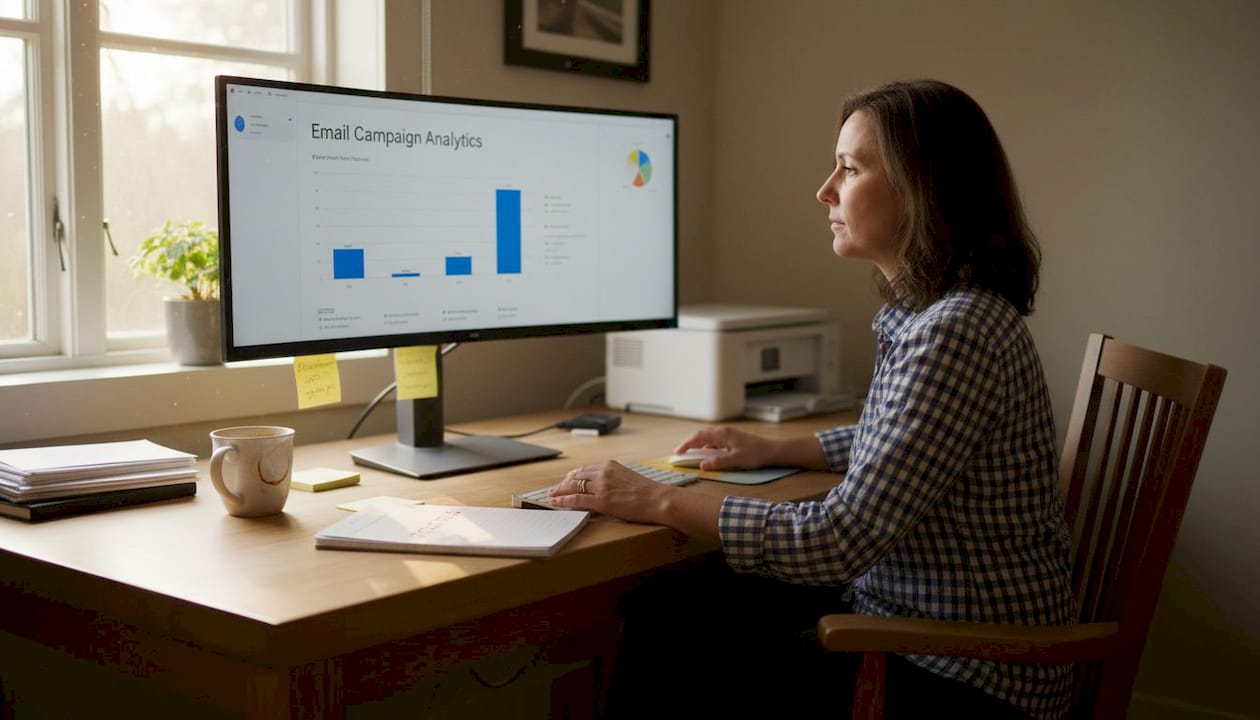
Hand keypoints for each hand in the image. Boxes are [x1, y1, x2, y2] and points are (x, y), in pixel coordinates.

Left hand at [548, 461, 673, 524]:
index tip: (567, 480)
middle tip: (555, 489)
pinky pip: (576, 500)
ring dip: (560, 491)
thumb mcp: (628, 477)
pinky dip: (563, 501)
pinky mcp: (601, 500)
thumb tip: (603, 485)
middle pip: (576, 477)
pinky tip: (556, 502)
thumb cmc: (647, 491)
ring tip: (551, 496)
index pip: (585, 469)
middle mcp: (603, 473)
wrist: (657, 499)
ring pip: (573, 487)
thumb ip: (613, 477)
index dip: (573, 476)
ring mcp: (601, 486)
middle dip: (564, 484)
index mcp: (610, 465)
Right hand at [672, 427, 776, 470]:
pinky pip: (715, 442)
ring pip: (708, 439)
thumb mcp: (736, 460)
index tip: (677, 452)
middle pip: (701, 435)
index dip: (686, 444)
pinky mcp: (732, 440)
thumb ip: (718, 462)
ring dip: (698, 446)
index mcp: (722, 434)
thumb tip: (702, 465)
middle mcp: (723, 432)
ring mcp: (728, 435)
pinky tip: (707, 456)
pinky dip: (707, 448)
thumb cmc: (756, 454)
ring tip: (691, 455)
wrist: (772, 451)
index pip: (699, 437)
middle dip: (689, 444)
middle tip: (680, 454)